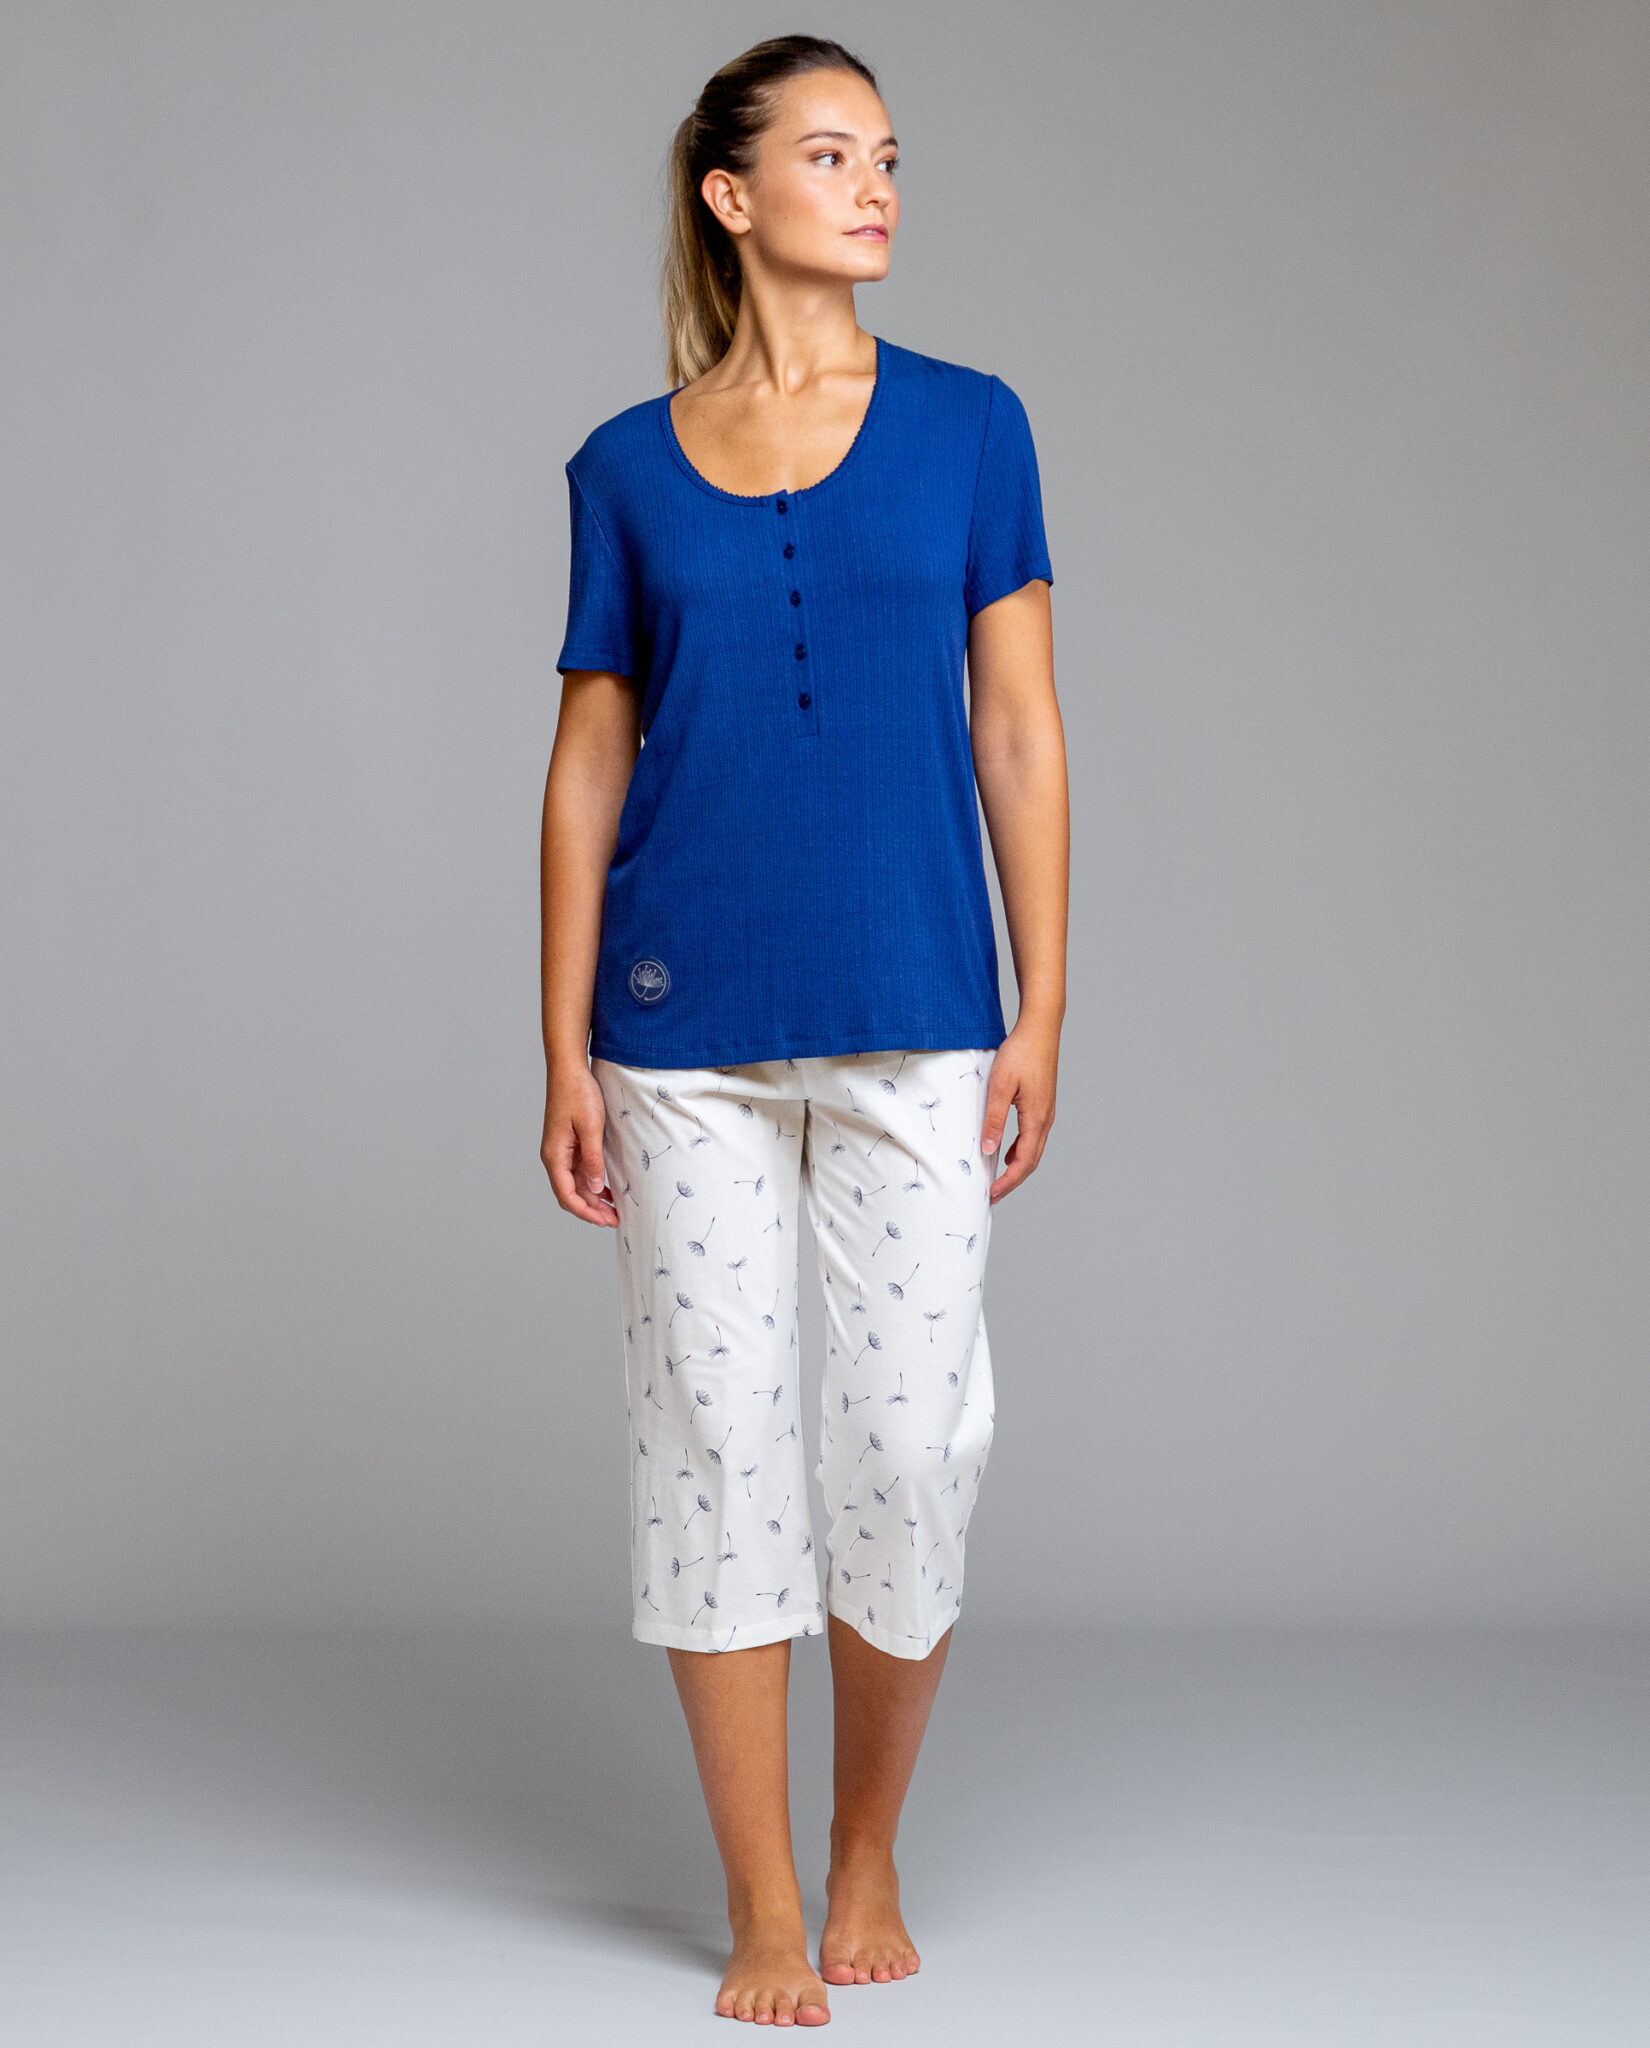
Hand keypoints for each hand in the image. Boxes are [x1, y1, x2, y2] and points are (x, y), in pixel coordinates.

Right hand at [542, 1063, 619, 1225]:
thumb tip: (594, 1188)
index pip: (566, 1195)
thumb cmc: (578, 1094)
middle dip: (591, 1210)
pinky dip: (592, 1184)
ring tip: (614, 1210)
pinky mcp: (569, 1145)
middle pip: (570, 1194)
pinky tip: (607, 1190)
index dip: (585, 1212)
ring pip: (576, 1185)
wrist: (569, 1070)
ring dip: (593, 1199)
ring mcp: (561, 1151)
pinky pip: (579, 1172)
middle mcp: (555, 1157)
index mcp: (555, 1156)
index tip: (605, 1221)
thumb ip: (592, 1160)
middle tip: (615, 1220)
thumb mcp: (590, 1128)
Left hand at [981, 1015, 1059, 1203]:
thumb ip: (995, 1119)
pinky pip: (1033, 1136)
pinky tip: (1006, 1151)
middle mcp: (1046, 1119)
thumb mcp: (1000, 1087)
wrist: (1040, 1028)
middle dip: (1013, 1181)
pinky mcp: (1043, 1104)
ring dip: (1017, 1167)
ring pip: (1034, 1150)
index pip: (1024, 1162)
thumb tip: (990, 1150)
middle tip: (992, 1194)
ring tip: (997, 1178)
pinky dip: (1020, 1150)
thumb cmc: (1020, 1053)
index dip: (1008, 1182)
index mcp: (1036, 1118)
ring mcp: (1046, 1112)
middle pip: (1031, 1161)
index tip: (992, 1194)